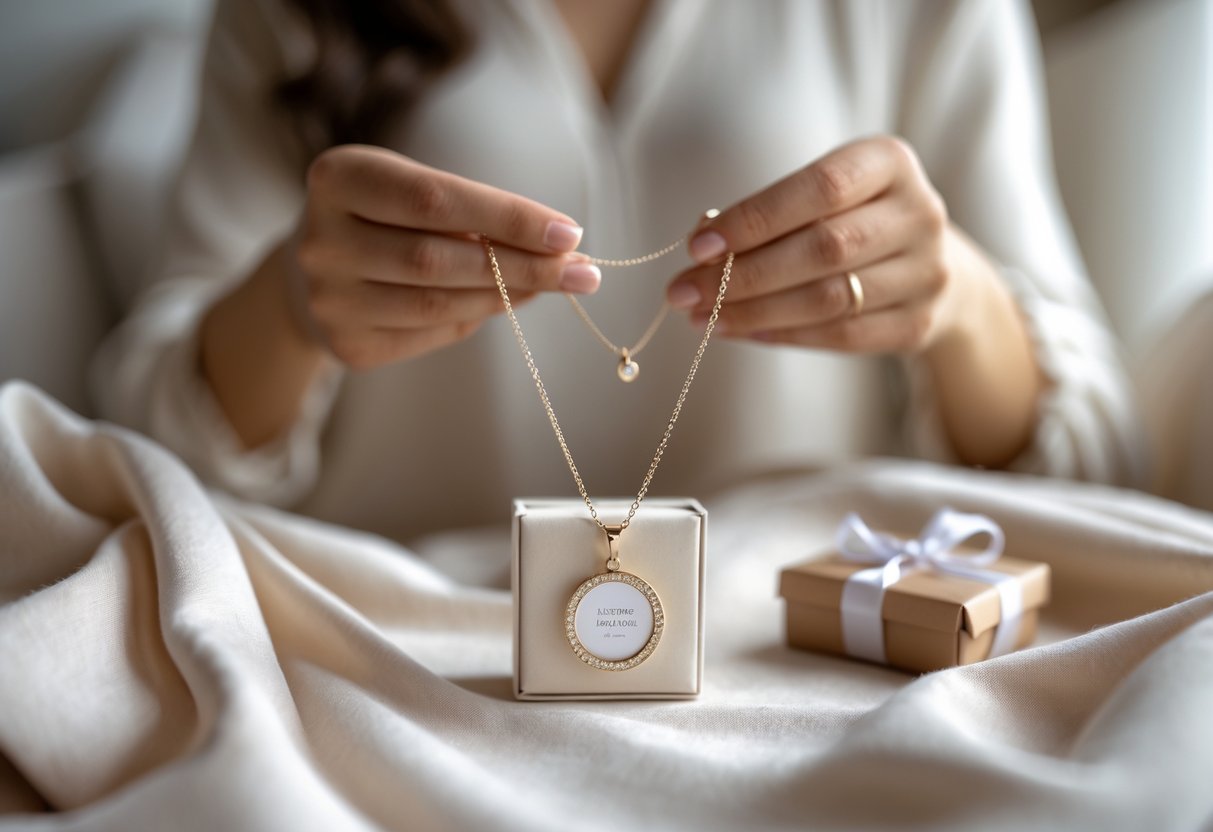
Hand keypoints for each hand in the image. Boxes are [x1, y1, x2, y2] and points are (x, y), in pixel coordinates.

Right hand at [291, 144, 598, 368]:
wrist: (313, 270)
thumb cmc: (385, 218)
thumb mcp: (414, 194)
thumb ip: (474, 215)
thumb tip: (562, 249)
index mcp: (339, 179)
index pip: (435, 200)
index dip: (507, 218)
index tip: (570, 232)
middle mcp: (323, 241)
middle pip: (438, 259)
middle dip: (522, 265)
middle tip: (583, 272)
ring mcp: (329, 299)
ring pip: (436, 303)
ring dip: (507, 296)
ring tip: (553, 285)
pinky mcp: (346, 344)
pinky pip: (429, 335)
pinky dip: (475, 317)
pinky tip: (506, 303)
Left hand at [667, 136, 990, 354]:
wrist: (931, 266)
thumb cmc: (853, 219)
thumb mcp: (822, 196)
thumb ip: (770, 213)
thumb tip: (702, 247)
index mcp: (890, 162)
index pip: (820, 188)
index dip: (755, 219)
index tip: (696, 246)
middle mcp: (919, 214)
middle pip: (823, 249)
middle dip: (742, 275)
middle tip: (684, 292)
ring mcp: (927, 272)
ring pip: (828, 299)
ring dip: (754, 312)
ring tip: (702, 317)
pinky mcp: (920, 323)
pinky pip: (841, 336)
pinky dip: (783, 335)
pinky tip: (742, 331)